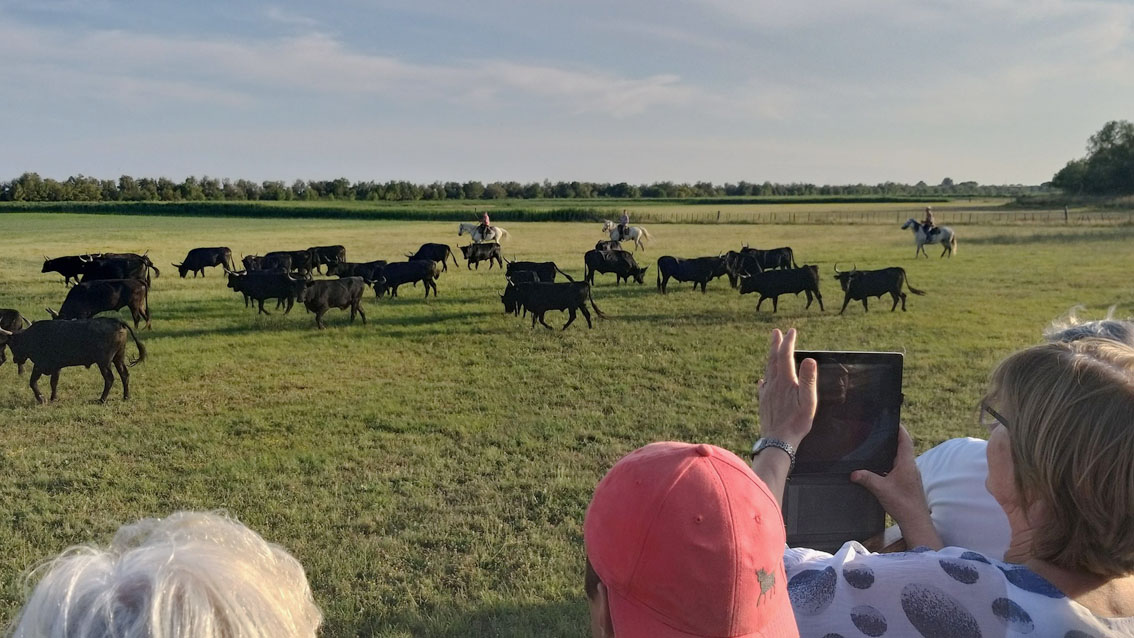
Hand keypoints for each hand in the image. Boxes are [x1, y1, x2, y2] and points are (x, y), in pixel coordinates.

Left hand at [757, 328, 816, 448]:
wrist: (777, 442)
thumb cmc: (796, 423)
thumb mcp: (808, 401)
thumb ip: (808, 380)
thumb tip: (809, 359)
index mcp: (785, 381)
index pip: (785, 356)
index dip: (788, 342)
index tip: (791, 331)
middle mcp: (773, 384)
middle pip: (773, 360)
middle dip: (775, 345)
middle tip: (775, 332)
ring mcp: (766, 393)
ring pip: (767, 370)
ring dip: (770, 358)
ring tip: (772, 350)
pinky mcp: (763, 403)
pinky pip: (763, 386)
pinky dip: (765, 378)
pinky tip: (763, 380)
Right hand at [851, 426, 942, 548]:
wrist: (915, 521)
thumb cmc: (902, 503)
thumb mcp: (880, 488)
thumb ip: (866, 478)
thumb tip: (853, 473)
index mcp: (906, 463)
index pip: (905, 440)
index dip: (899, 429)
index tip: (892, 420)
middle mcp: (911, 467)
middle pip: (902, 448)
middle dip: (892, 440)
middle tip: (879, 432)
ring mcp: (911, 475)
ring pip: (900, 459)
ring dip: (890, 454)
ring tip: (877, 448)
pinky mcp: (909, 483)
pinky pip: (899, 469)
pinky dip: (890, 465)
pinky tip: (880, 470)